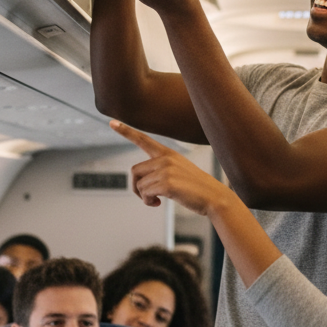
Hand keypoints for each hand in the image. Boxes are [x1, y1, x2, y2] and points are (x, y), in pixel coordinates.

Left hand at [111, 121, 231, 215]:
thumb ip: (160, 170)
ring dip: (144, 197)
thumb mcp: (179, 171)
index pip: (143, 139)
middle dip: (137, 186)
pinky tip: (159, 204)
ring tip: (156, 201)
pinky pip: (145, 193)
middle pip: (135, 171)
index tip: (112, 122)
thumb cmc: (196, 188)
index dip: (126, 131)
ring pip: (139, 184)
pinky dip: (149, 201)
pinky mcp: (167, 184)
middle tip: (148, 197)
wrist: (214, 197)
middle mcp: (165, 159)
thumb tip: (142, 183)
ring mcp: (166, 170)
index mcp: (168, 154)